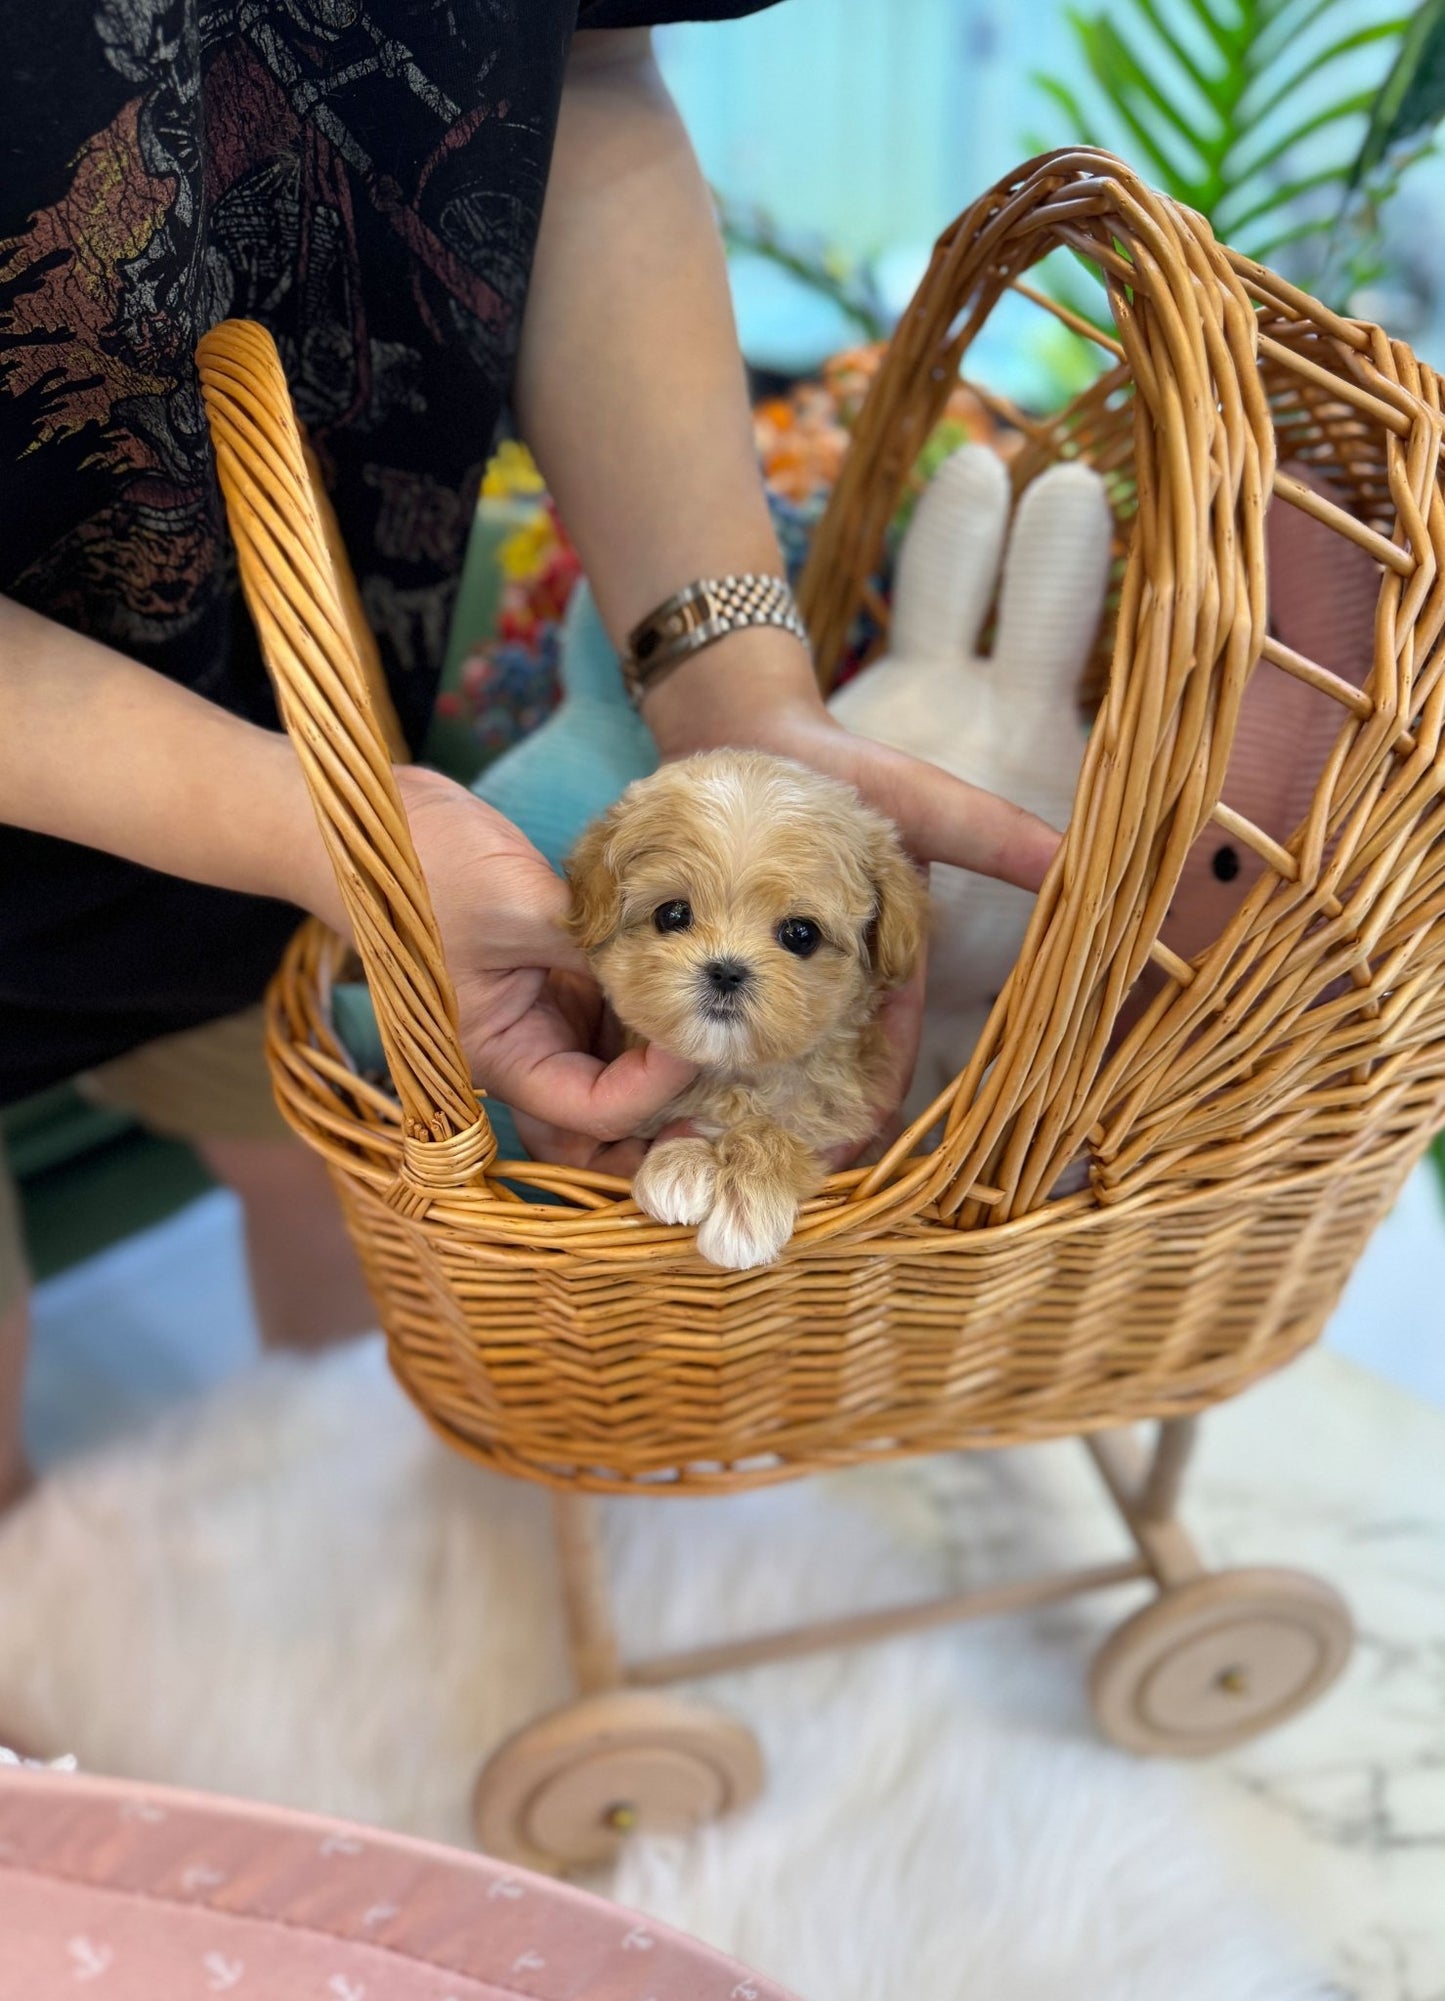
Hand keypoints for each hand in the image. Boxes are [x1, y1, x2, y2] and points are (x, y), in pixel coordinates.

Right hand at [388, 767, 693, 1172]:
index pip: (588, 1110)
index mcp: (497, 1055)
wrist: (377, 817)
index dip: (650, 1090)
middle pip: (597, 1128)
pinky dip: (655, 1018)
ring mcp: (543, 1015)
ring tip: (723, 1044)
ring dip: (664, 1071)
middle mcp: (522, 1049)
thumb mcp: (517, 905)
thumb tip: (679, 974)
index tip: (696, 1038)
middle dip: (657, 1129)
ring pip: (614, 1076)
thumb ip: (595, 946)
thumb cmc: (421, 865)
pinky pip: (617, 1020)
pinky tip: (696, 995)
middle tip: (726, 1101)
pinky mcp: (561, 980)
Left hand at [640, 629, 1064, 1158]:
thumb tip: (1081, 862)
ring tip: (692, 1153)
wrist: (751, 731)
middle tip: (756, 1178)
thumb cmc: (848, 770)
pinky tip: (651, 1089)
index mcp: (878, 971)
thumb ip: (996, 840)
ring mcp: (755, 972)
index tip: (849, 1157)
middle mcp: (815, 983)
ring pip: (744, 1055)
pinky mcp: (698, 953)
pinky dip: (675, 1047)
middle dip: (789, 1126)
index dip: (869, 1112)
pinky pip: (688, 1011)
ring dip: (726, 1100)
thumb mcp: (927, 807)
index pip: (882, 1060)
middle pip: (806, 1076)